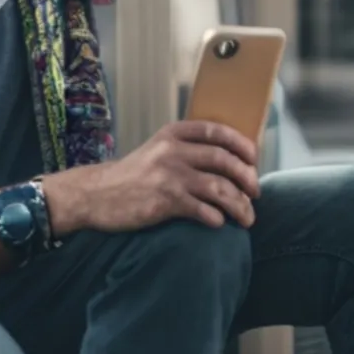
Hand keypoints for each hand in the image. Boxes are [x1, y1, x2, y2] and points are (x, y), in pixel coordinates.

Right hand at [48, 121, 259, 235]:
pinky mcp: (165, 202)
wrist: (98, 194)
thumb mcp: (157, 150)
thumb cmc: (132, 175)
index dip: (240, 143)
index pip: (215, 130)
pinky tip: (218, 223)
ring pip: (219, 188)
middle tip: (255, 193)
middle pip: (223, 160)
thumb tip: (226, 161)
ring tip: (247, 218)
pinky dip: (217, 219)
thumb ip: (185, 150)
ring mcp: (169, 176)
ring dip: (240, 205)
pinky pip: (204, 211)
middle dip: (247, 177)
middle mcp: (172, 151)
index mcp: (172, 134)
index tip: (254, 158)